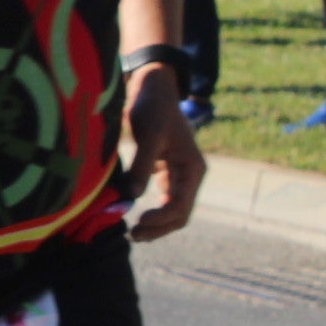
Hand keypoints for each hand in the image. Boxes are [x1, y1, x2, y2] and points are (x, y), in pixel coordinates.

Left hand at [121, 73, 205, 240]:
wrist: (153, 90)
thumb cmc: (153, 109)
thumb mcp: (149, 135)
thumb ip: (142, 165)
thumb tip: (133, 196)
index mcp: (193, 169)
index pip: (181, 206)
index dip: (160, 219)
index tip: (137, 222)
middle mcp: (190, 175)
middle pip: (180, 214)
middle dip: (159, 228)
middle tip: (133, 235)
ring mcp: (180, 175)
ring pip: (173, 210)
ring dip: (156, 225)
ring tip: (133, 232)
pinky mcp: (166, 172)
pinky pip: (164, 200)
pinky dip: (152, 211)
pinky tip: (134, 216)